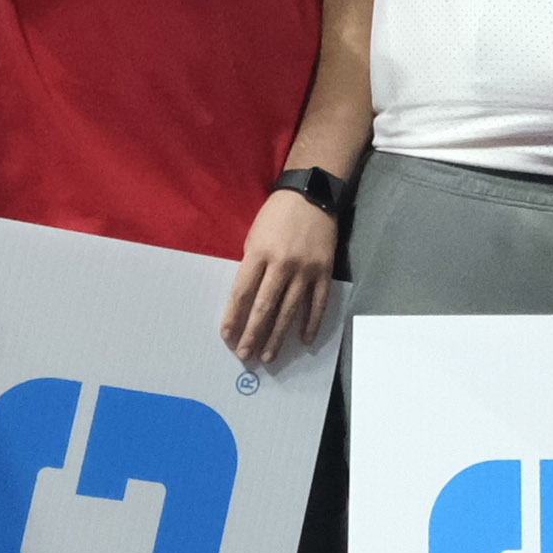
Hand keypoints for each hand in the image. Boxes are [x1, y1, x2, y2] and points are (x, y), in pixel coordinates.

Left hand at [220, 184, 340, 371]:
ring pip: (290, 311)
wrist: (312, 196)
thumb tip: (246, 299)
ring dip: (278, 336)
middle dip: (253, 334)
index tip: (227, 336)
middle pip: (264, 307)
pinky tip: (304, 339)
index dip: (233, 317)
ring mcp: (306, 270)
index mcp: (259, 254)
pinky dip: (311, 323)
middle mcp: (282, 265)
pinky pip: (318, 303)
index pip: (242, 293)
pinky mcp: (324, 272)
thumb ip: (251, 266)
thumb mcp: (254, 236)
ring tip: (269, 356)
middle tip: (245, 356)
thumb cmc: (276, 216)